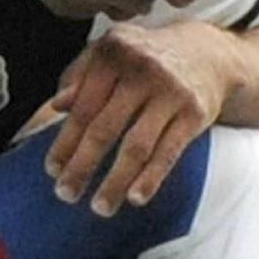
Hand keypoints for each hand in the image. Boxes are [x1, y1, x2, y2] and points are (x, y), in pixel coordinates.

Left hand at [47, 21, 237, 215]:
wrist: (206, 52)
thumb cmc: (144, 59)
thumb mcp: (110, 52)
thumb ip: (79, 75)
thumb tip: (57, 106)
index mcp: (114, 51)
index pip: (83, 107)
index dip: (65, 142)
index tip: (52, 170)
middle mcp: (143, 68)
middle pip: (105, 128)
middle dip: (82, 166)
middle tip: (66, 194)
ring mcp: (171, 91)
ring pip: (136, 146)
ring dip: (115, 182)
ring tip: (100, 207)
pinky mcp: (195, 113)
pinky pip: (169, 152)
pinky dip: (151, 178)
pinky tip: (135, 198)